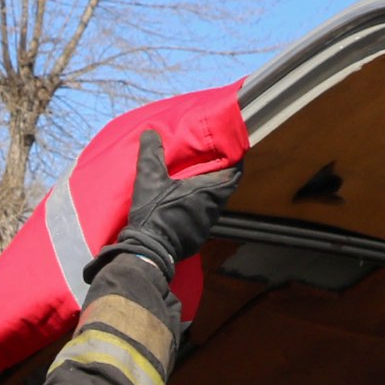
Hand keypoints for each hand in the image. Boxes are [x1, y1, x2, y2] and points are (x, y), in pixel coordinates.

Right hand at [87, 129, 243, 281]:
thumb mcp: (149, 177)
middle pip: (224, 188)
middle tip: (209, 162)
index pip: (234, 174)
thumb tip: (151, 132)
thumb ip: (151, 152)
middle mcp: (213, 209)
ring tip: (195, 180)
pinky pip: (203, 218)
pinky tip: (184, 204)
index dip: (235, 161)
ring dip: (208, 193)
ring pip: (213, 204)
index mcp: (208, 191)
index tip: (230, 151)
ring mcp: (206, 226)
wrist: (149, 251)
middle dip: (219, 175)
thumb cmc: (154, 212)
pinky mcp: (197, 238)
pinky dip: (198, 208)